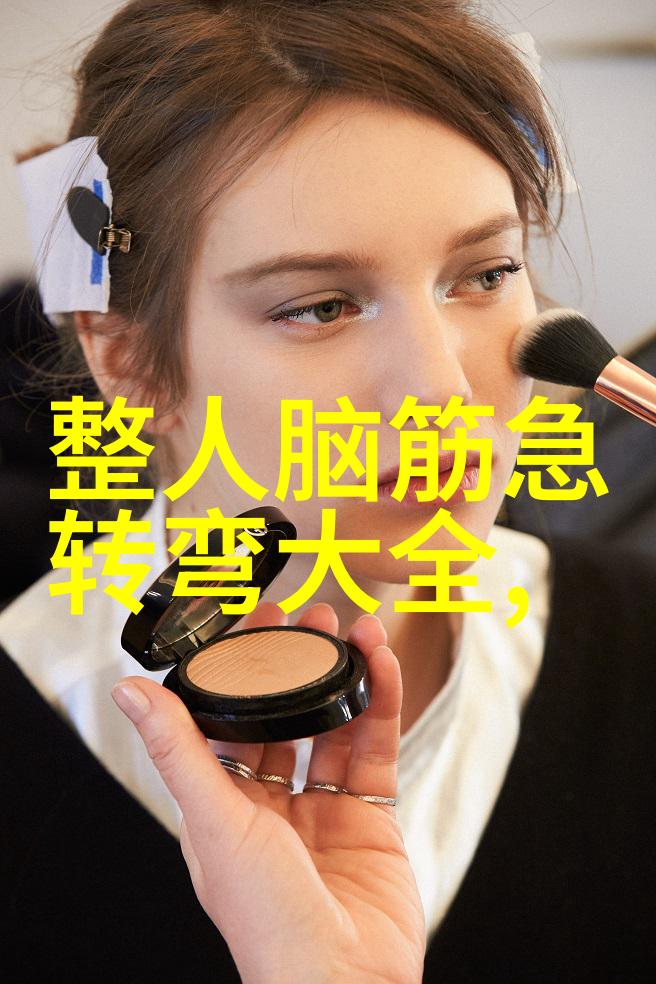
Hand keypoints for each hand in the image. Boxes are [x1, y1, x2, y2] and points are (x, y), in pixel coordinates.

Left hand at [111, 602, 425, 983]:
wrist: (344, 980)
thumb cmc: (268, 921)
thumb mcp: (215, 821)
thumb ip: (178, 749)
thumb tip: (130, 693)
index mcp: (224, 807)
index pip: (228, 720)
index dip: (240, 671)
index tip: (254, 623)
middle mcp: (271, 805)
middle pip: (285, 716)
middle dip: (297, 666)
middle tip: (311, 617)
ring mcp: (323, 808)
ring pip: (334, 724)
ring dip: (344, 676)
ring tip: (356, 629)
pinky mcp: (370, 815)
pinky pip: (376, 746)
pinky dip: (382, 703)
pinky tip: (384, 667)